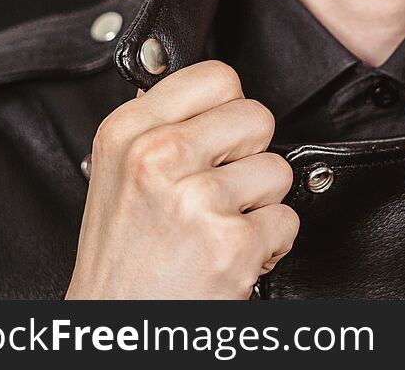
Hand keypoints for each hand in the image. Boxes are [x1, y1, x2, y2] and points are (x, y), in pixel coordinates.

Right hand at [65, 61, 297, 298]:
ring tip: (221, 226)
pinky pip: (287, 220)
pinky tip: (233, 254)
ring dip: (260, 204)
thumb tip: (206, 92)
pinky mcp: (232, 242)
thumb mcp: (117, 176)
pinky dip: (270, 244)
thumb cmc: (122, 260)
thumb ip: (160, 127)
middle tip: (219, 188)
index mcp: (129, 133)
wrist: (118, 328)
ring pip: (278, 169)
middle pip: (257, 117)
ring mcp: (198, 199)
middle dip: (250, 156)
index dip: (230, 107)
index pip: (217, 76)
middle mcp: (159, 158)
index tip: (219, 134)